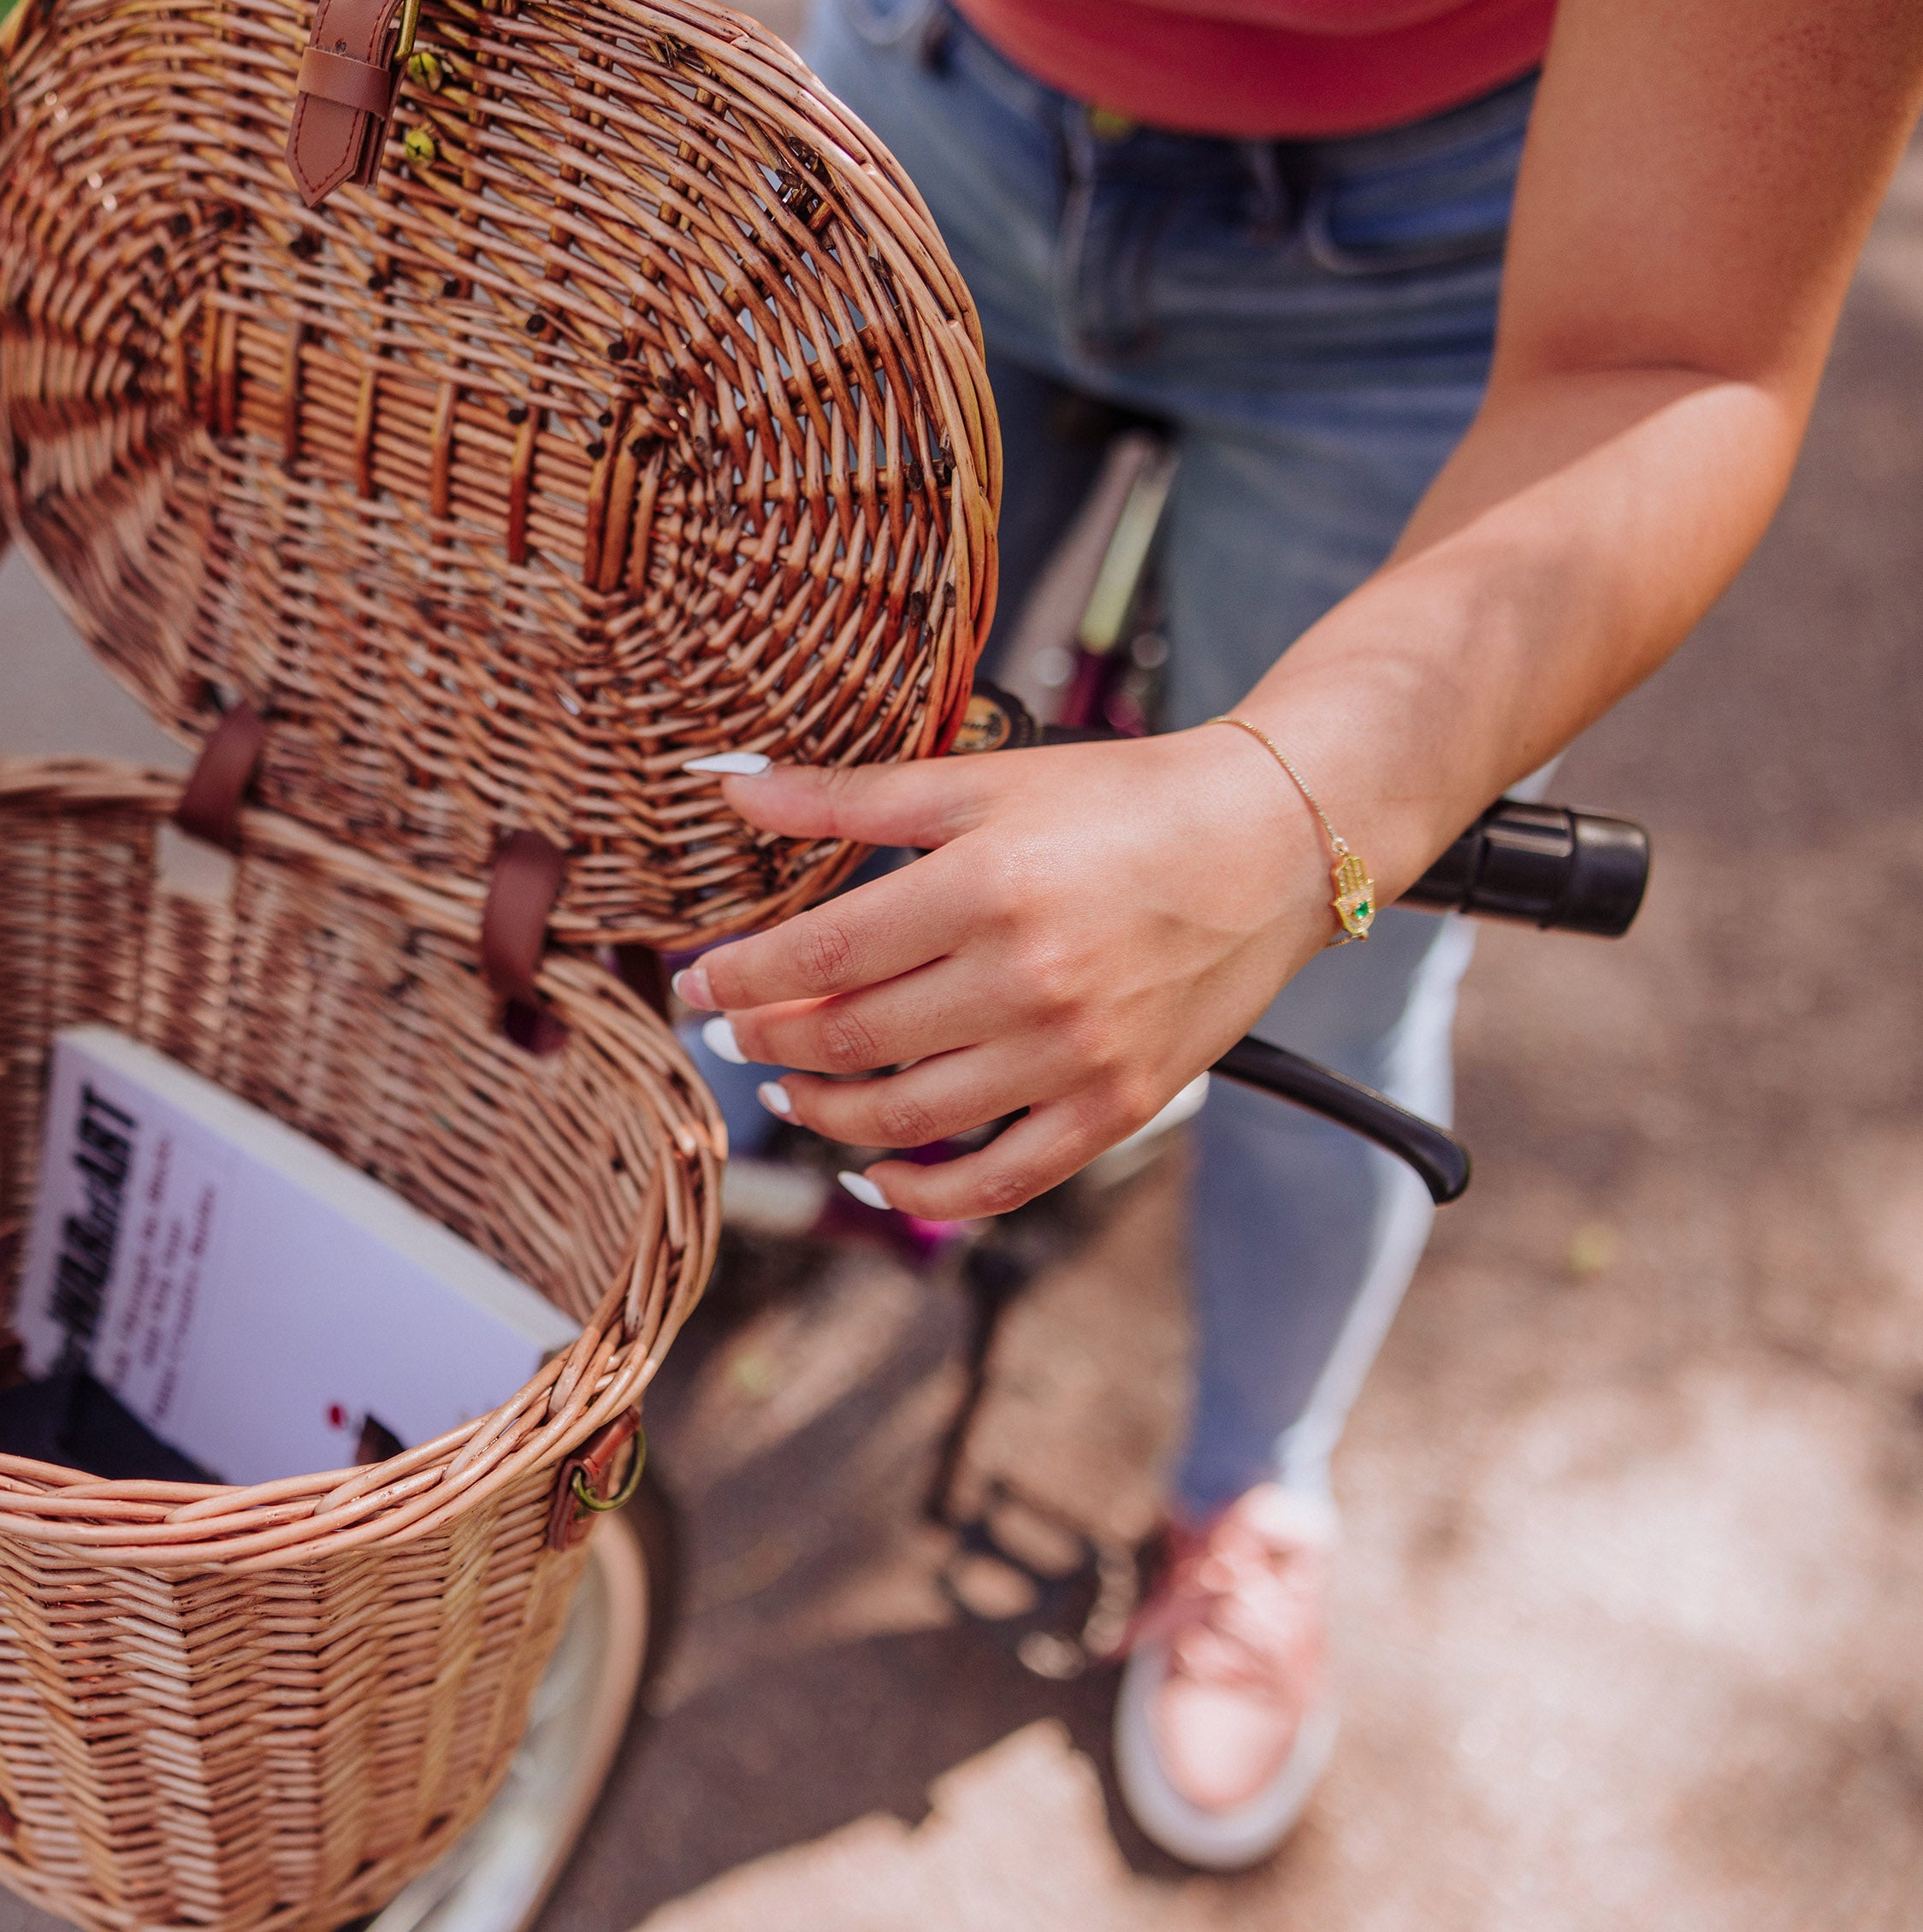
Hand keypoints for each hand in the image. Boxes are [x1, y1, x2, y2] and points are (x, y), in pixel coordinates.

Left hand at [677, 728, 1339, 1217]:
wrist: (1275, 841)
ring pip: (907, 1117)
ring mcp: (1074, 1057)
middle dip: (767, 1040)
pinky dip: (924, 1190)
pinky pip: (1001, 1180)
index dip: (738, 979)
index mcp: (983, 890)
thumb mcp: (980, 779)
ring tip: (788, 1085)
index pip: (819, 958)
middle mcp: (1027, 982)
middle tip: (729, 1032)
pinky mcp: (1118, 1107)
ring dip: (824, 1112)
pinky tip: (874, 1172)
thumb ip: (848, 797)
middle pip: (850, 1039)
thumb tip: (730, 788)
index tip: (695, 983)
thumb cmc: (1121, 799)